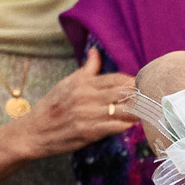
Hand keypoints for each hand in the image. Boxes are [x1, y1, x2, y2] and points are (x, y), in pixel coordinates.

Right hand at [3, 49, 137, 158]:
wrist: (33, 132)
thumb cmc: (51, 107)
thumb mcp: (67, 83)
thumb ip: (87, 69)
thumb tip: (96, 52)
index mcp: (84, 82)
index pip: (119, 78)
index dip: (134, 83)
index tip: (142, 88)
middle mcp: (87, 96)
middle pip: (126, 92)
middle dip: (141, 97)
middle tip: (150, 102)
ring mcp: (88, 114)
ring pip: (124, 110)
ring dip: (138, 112)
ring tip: (146, 114)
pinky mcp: (88, 131)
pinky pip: (116, 127)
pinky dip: (126, 126)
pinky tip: (131, 126)